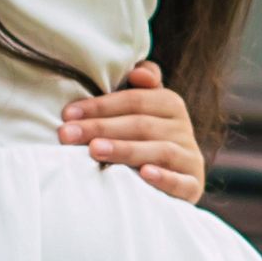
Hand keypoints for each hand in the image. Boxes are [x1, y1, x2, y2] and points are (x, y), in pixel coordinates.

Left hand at [57, 57, 208, 208]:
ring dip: (125, 149)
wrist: (172, 186)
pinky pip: (182, 182)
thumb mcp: (141, 112)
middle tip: (67, 134)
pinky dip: (164, 177)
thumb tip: (136, 73)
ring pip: (160, 150)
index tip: (67, 114)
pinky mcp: (194, 186)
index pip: (135, 100)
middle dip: (101, 127)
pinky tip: (144, 175)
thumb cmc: (145, 142)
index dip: (100, 105)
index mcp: (170, 104)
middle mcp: (183, 129)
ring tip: (94, 151)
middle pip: (142, 124)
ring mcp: (190, 158)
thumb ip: (138, 89)